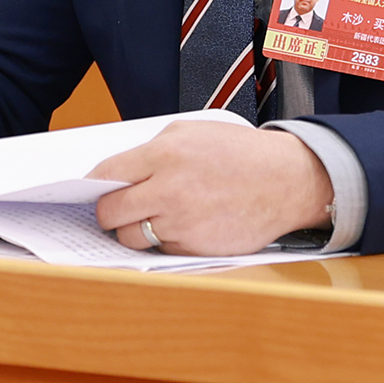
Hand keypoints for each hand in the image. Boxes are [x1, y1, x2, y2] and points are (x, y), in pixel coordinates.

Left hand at [89, 122, 331, 256]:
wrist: (289, 181)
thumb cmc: (243, 154)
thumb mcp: (194, 132)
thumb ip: (151, 150)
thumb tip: (115, 176)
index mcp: (166, 154)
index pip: (105, 176)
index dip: (95, 186)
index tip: (94, 191)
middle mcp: (169, 190)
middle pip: (110, 213)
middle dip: (109, 213)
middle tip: (118, 209)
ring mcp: (181, 222)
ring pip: (131, 237)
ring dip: (136, 229)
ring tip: (156, 216)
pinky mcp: (194, 247)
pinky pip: (160, 249)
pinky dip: (166, 240)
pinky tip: (185, 224)